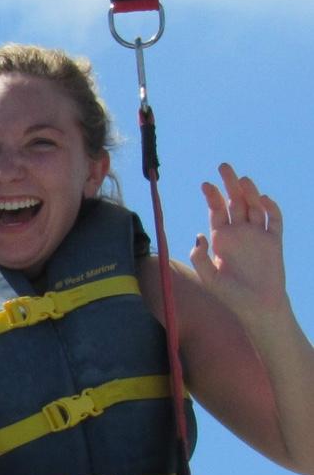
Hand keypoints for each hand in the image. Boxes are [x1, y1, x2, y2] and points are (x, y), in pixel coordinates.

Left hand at [189, 163, 288, 319]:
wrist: (257, 306)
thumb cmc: (231, 295)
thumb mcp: (209, 278)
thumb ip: (201, 258)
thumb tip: (199, 236)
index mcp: (222, 239)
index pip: (216, 211)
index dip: (211, 197)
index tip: (205, 184)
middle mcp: (240, 233)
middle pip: (235, 202)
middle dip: (230, 185)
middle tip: (224, 167)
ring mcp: (258, 235)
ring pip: (255, 207)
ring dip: (250, 192)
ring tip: (243, 179)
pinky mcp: (275, 241)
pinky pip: (275, 220)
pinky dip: (271, 208)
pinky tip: (263, 199)